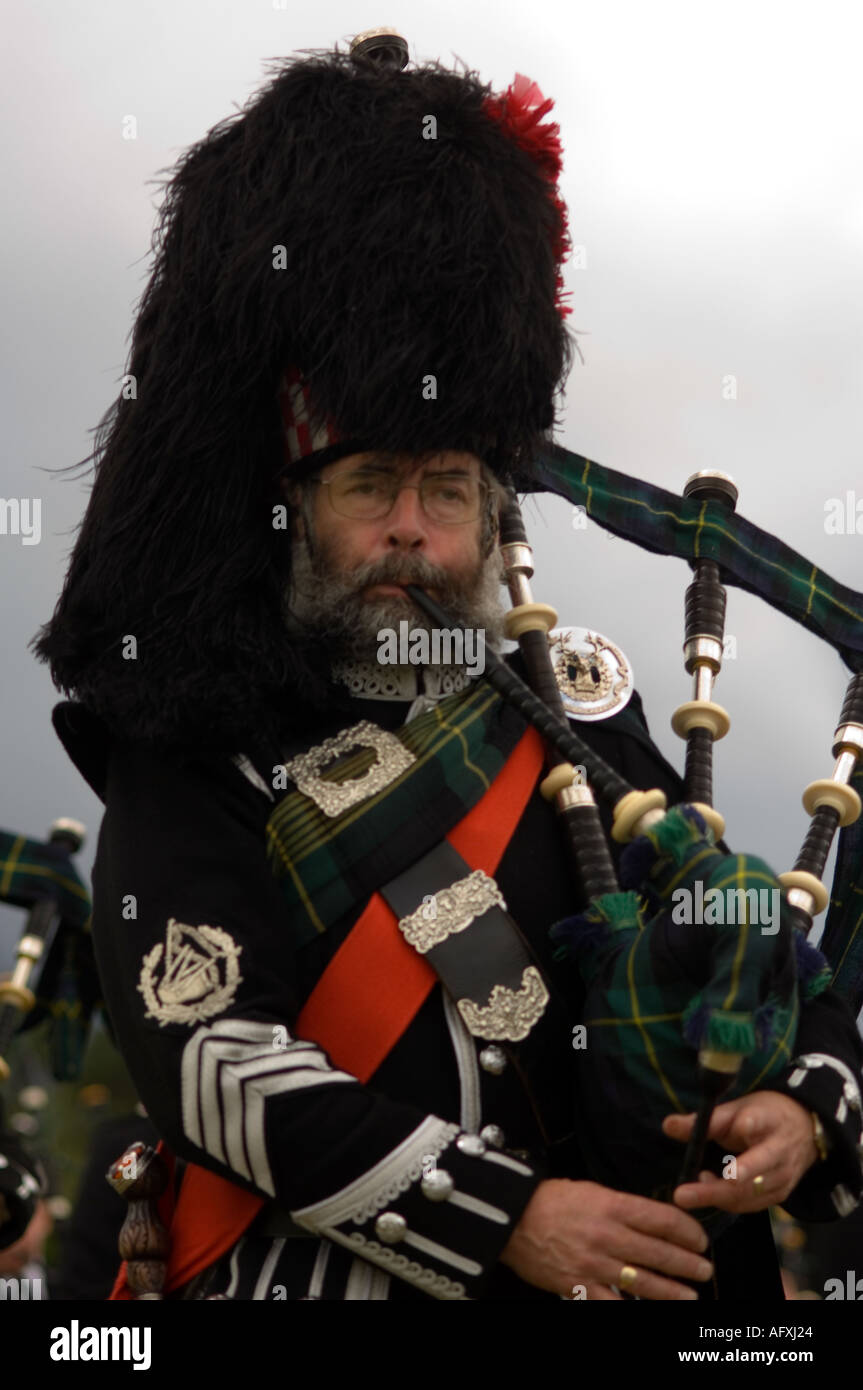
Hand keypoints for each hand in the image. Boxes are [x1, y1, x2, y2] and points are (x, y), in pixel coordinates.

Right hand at [499, 1178, 712, 1299]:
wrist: (511, 1217)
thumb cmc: (552, 1201)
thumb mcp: (592, 1192)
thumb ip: (623, 1207)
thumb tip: (654, 1222)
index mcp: (612, 1205)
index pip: (662, 1219)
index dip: (688, 1231)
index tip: (700, 1238)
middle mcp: (607, 1235)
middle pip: (659, 1252)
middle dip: (687, 1263)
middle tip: (704, 1269)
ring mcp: (594, 1263)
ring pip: (643, 1282)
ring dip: (672, 1292)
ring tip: (691, 1297)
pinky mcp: (579, 1286)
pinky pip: (613, 1304)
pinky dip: (633, 1310)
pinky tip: (650, 1312)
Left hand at [663, 1091, 818, 1214]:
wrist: (805, 1129)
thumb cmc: (763, 1115)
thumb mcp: (738, 1108)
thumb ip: (705, 1120)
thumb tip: (667, 1126)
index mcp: (768, 1121)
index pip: (756, 1124)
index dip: (744, 1130)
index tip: (730, 1150)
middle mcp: (780, 1151)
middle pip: (749, 1174)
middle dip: (715, 1188)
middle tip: (683, 1194)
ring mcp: (783, 1176)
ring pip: (748, 1194)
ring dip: (716, 1196)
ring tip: (689, 1191)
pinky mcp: (781, 1194)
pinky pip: (750, 1204)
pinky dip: (727, 1202)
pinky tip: (708, 1192)